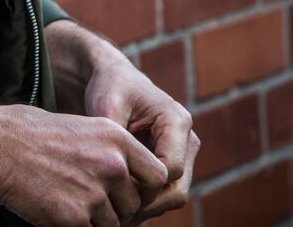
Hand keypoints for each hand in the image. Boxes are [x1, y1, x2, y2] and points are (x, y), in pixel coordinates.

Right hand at [0, 104, 167, 226]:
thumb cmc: (23, 131)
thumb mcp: (75, 125)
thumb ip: (105, 147)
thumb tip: (122, 170)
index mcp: (115, 138)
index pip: (157, 174)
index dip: (144, 187)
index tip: (125, 189)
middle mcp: (112, 165)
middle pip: (135, 203)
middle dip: (116, 207)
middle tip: (88, 199)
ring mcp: (95, 193)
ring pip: (114, 223)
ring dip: (96, 219)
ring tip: (66, 201)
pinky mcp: (76, 218)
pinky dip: (75, 225)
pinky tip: (55, 210)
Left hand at [82, 54, 198, 222]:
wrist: (115, 79)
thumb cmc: (110, 88)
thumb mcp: (106, 106)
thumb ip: (115, 139)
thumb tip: (118, 175)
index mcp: (176, 121)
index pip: (170, 169)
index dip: (144, 186)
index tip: (113, 191)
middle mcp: (187, 138)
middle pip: (178, 188)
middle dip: (148, 204)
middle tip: (115, 213)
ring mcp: (183, 152)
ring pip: (174, 194)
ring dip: (147, 206)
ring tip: (115, 212)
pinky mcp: (174, 160)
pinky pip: (166, 189)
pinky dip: (147, 200)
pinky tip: (120, 204)